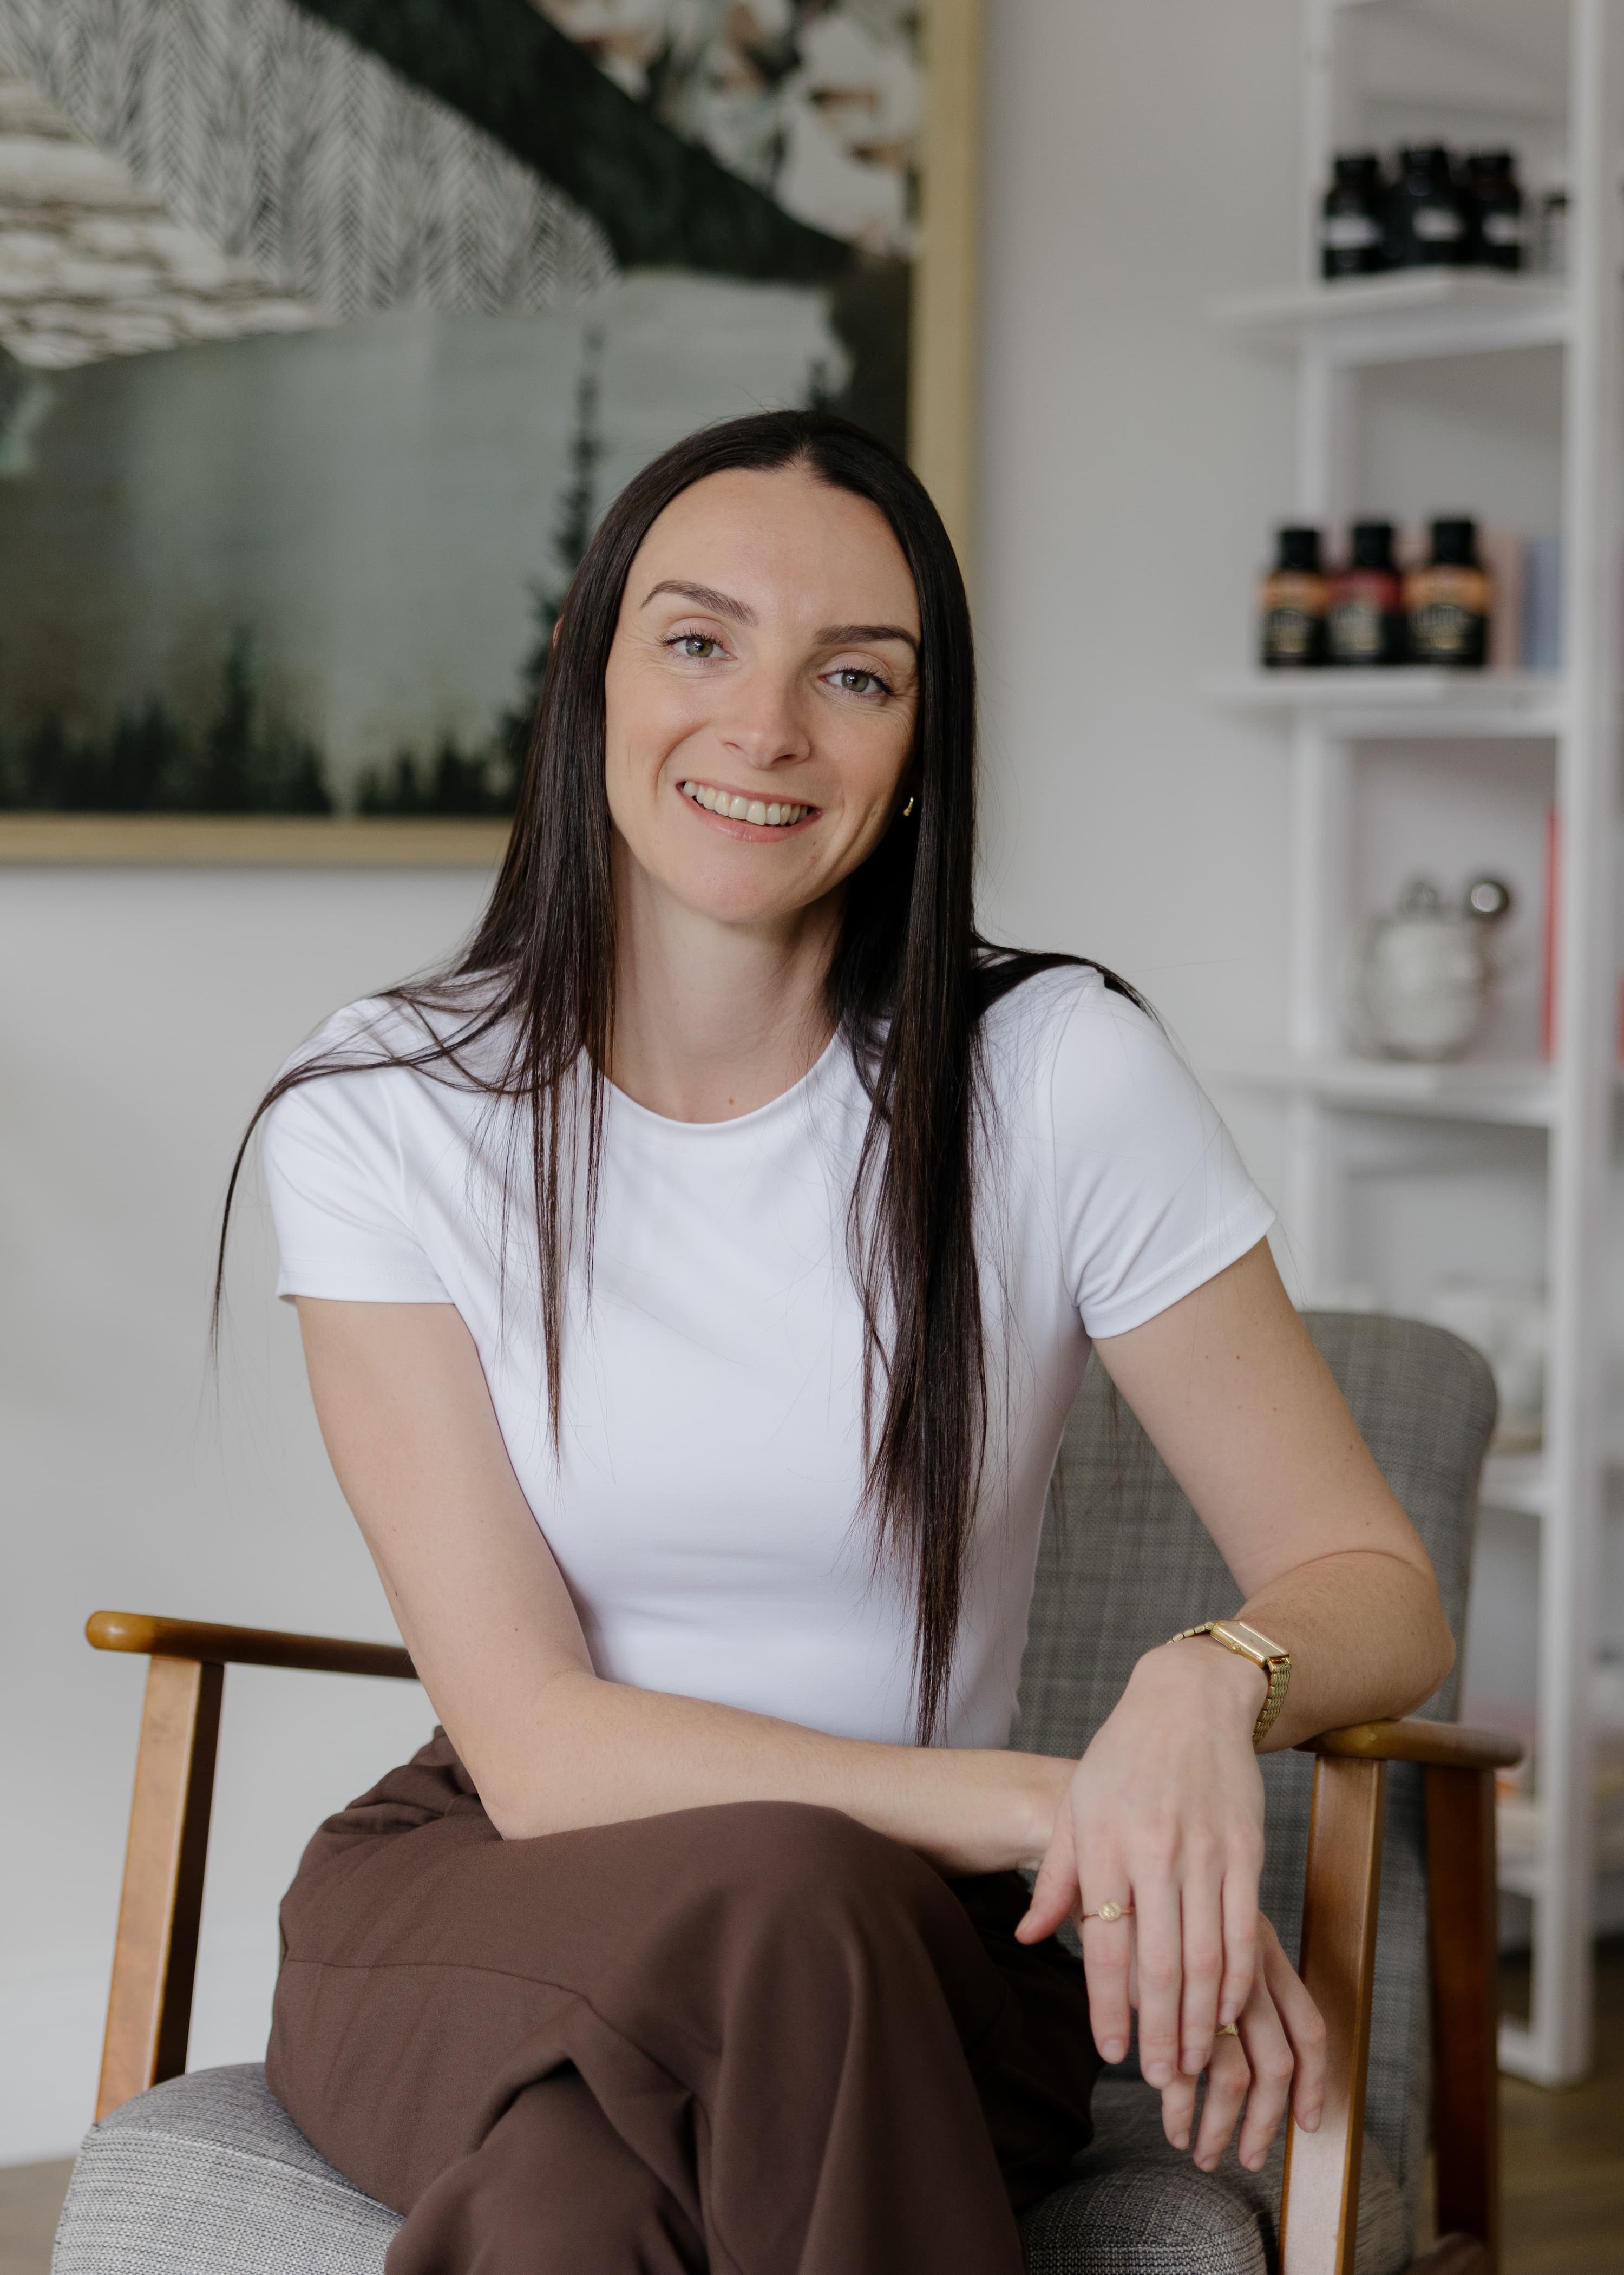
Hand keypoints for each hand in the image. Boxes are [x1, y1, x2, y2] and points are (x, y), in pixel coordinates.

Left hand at [1015, 1637, 1303, 2095]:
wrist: (1187, 1699)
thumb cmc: (1122, 1756)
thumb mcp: (1075, 1806)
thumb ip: (1054, 1878)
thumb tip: (1026, 1938)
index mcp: (1104, 1843)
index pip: (1105, 1945)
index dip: (1110, 2007)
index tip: (1111, 2054)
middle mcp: (1154, 1851)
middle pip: (1159, 1963)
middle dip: (1159, 2031)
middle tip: (1158, 2080)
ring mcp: (1204, 1851)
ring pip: (1205, 1955)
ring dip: (1201, 2018)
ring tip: (1193, 2061)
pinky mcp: (1245, 1849)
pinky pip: (1244, 1928)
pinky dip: (1238, 1978)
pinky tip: (1229, 2010)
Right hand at [1156, 1912, 1324, 2169]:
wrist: (1112, 1866)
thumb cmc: (1163, 1908)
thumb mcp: (1209, 1933)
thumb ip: (1236, 1985)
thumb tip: (1264, 2058)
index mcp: (1264, 1953)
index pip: (1308, 2028)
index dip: (1314, 2082)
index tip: (1308, 2123)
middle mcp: (1245, 1972)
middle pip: (1277, 2064)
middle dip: (1266, 2122)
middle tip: (1250, 2158)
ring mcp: (1206, 1988)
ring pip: (1233, 2076)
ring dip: (1222, 2127)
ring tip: (1205, 2154)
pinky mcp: (1163, 2001)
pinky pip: (1182, 2071)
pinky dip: (1180, 2109)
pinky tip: (1175, 2126)